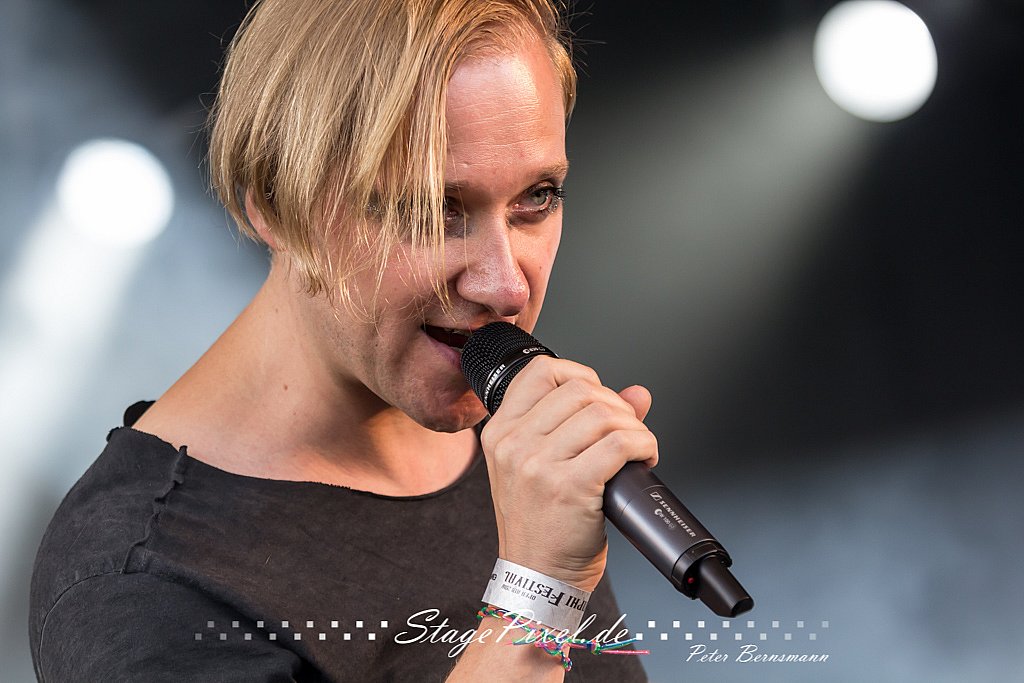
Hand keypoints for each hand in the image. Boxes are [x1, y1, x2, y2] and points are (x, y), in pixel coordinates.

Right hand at [479, 356, 657, 592]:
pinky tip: (643, 460)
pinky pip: (620, 444)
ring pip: (604, 413)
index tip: (598, 399)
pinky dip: (644, 446)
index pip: (541, 371)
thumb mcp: (544, 466)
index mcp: (501, 432)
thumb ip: (584, 423)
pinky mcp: (569, 486)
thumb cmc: (540, 525)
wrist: (536, 576)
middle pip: (580, 389)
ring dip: (634, 428)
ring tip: (636, 449)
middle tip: (624, 432)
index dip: (580, 374)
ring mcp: (538, 464)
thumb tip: (638, 393)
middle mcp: (513, 443)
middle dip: (615, 406)